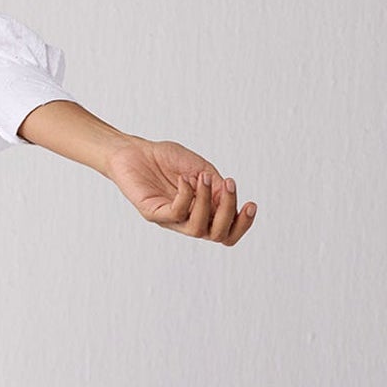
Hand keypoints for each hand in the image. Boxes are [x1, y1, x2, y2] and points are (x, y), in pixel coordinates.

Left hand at [106, 136, 256, 243]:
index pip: (227, 232)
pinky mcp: (153, 213)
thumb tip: (230, 200)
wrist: (134, 151)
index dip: (243, 224)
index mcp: (202, 211)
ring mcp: (170, 219)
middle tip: (230, 185)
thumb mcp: (200, 169)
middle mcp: (188, 219)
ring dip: (207, 202)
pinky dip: (186, 195)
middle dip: (229, 211)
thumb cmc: (167, 160)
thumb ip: (217, 186)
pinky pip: (176, 214)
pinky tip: (184, 179)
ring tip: (203, 178)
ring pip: (198, 229)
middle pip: (218, 235)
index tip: (251, 204)